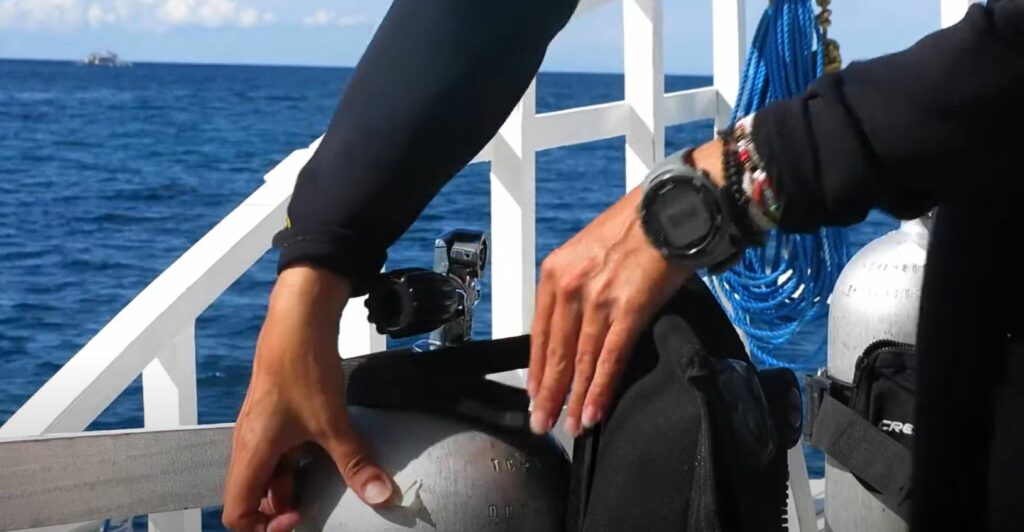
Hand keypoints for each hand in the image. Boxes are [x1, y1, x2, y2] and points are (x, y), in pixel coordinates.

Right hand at [222, 266, 393, 530]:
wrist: (298, 321)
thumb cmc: (302, 366)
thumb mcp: (333, 422)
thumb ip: (355, 463)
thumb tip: (380, 494)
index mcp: (252, 452)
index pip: (235, 512)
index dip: (263, 526)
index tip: (299, 518)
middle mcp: (249, 444)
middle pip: (253, 497)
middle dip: (282, 509)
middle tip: (316, 508)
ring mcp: (260, 431)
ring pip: (269, 475)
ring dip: (294, 485)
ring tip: (328, 484)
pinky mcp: (274, 417)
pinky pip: (279, 453)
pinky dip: (300, 463)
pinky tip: (328, 456)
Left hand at [527, 139, 723, 437]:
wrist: (672, 207)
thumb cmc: (637, 226)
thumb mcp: (589, 252)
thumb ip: (577, 286)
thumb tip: (575, 325)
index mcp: (555, 272)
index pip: (538, 332)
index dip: (537, 369)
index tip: (534, 394)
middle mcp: (570, 286)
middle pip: (554, 352)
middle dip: (548, 393)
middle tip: (543, 422)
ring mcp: (598, 299)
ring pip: (579, 361)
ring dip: (574, 399)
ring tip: (569, 425)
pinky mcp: (629, 308)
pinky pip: (610, 358)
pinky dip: (600, 389)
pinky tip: (593, 411)